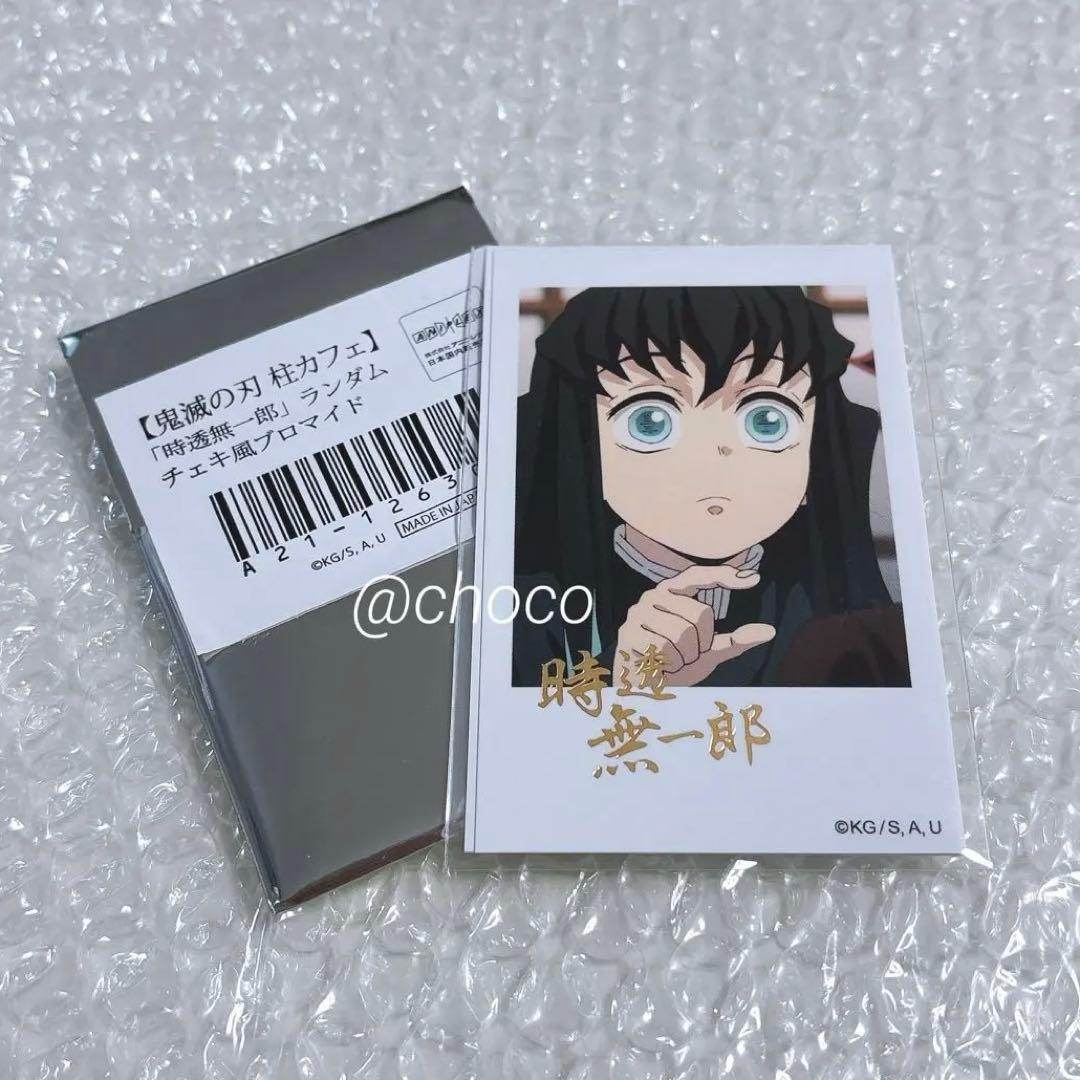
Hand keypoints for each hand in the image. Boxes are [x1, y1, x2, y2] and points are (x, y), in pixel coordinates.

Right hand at [615, 563, 775, 686]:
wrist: (641, 689)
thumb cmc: (674, 664)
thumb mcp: (709, 652)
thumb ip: (735, 640)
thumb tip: (770, 631)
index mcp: (672, 594)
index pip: (698, 575)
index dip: (723, 575)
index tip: (754, 579)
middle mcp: (653, 596)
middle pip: (699, 614)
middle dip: (700, 644)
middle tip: (684, 655)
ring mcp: (638, 614)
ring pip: (682, 634)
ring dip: (684, 658)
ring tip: (671, 662)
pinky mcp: (629, 634)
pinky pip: (664, 649)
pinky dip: (669, 665)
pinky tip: (658, 667)